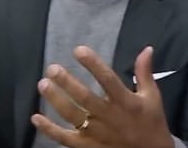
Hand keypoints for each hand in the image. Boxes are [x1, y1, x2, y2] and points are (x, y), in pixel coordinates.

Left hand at [31, 46, 173, 147]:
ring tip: (43, 84)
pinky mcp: (88, 146)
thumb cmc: (151, 122)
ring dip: (56, 100)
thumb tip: (146, 49)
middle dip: (68, 82)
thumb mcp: (152, 96)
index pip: (108, 80)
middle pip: (85, 98)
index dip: (93, 64)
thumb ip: (145, 72)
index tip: (79, 50)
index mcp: (126, 102)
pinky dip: (50, 129)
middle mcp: (110, 116)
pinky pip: (66, 138)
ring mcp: (97, 133)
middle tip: (53, 68)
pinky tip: (36, 117)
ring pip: (73, 116)